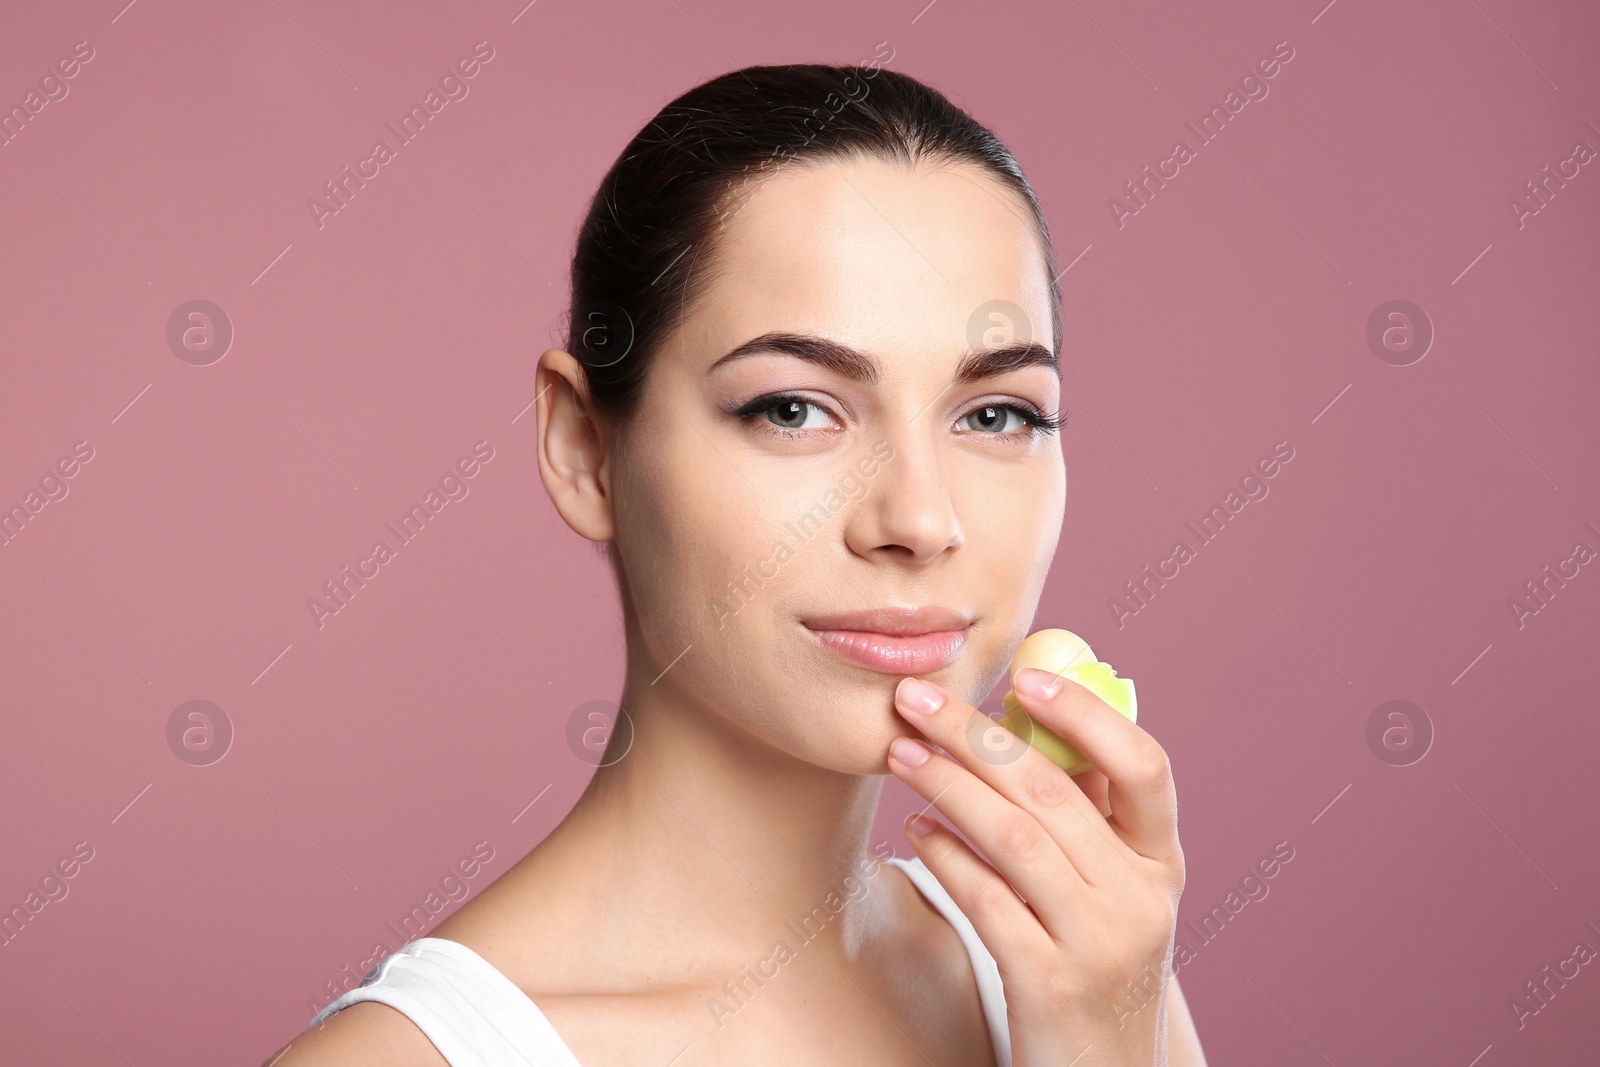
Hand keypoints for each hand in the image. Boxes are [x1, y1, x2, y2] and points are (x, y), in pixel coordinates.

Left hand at [886, 667, 1185, 1066]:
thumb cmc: (1093, 969)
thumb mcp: (1112, 896)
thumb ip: (1085, 818)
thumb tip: (1027, 719)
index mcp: (1163, 864)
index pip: (1144, 766)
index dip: (1087, 714)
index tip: (1024, 678)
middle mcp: (1142, 900)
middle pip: (1055, 792)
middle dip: (975, 736)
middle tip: (915, 701)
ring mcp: (1100, 946)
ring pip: (1014, 838)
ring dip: (947, 785)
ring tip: (900, 754)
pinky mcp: (1049, 986)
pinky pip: (987, 900)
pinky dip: (945, 856)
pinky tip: (915, 832)